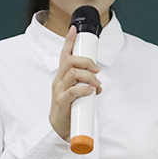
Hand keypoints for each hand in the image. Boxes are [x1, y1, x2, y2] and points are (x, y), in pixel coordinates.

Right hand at [49, 25, 100, 139]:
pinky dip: (83, 89)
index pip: (64, 55)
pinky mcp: (61, 102)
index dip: (68, 42)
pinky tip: (91, 91)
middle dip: (85, 61)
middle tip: (97, 70)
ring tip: (97, 84)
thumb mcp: (77, 93)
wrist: (59, 129)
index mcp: (62, 77)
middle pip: (69, 61)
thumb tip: (98, 85)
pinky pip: (72, 91)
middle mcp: (59, 81)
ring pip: (72, 74)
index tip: (73, 30)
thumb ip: (86, 86)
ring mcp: (59, 91)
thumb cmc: (69, 109)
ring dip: (88, 76)